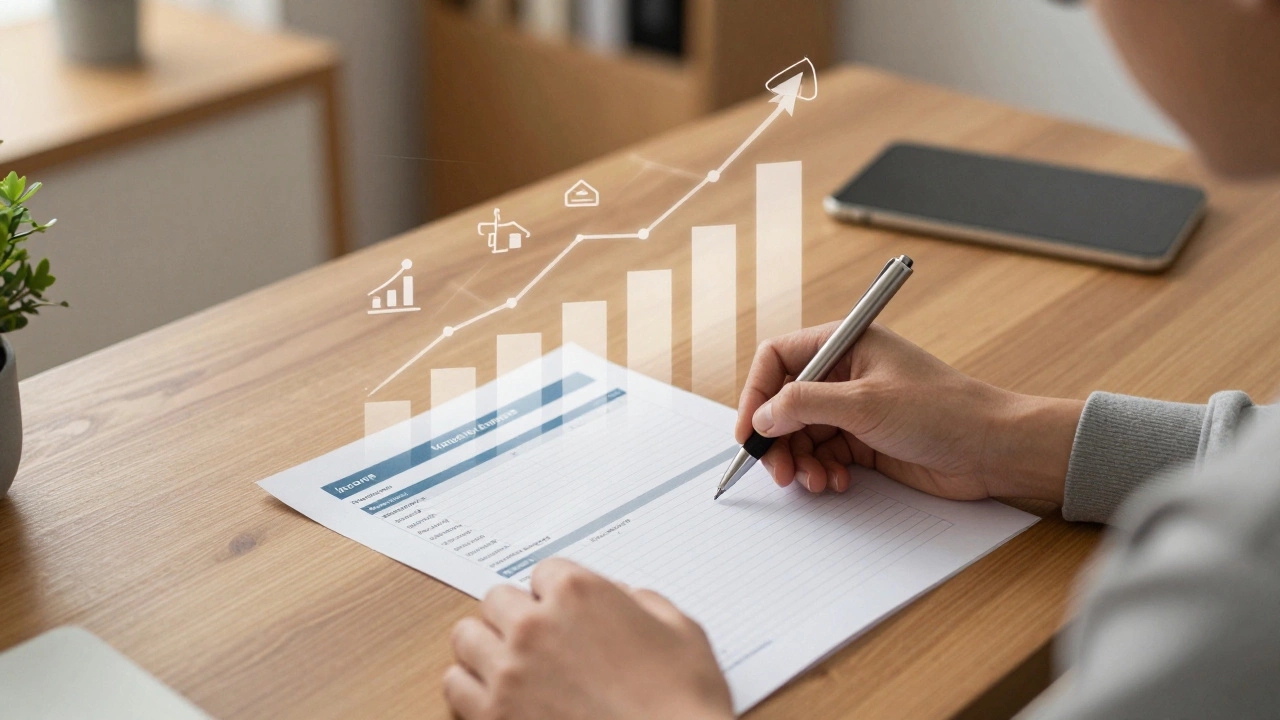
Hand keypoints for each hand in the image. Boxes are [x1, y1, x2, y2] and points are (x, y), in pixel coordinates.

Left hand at [444, 559, 732, 719]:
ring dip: (489, 647)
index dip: (558, 594)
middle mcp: (534, 626)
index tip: (566, 612)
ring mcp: (509, 673)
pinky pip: (454, 686)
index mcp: (578, 594)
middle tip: (539, 639)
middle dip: (518, 616)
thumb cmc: (682, 704)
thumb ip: (641, 602)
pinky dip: (472, 688)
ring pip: (467, 637)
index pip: (544, 571)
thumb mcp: (681, 631)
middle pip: (497, 599)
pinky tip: (497, 696)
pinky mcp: (493, 717)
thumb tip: (621, 598)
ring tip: (513, 664)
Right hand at [736, 323, 1081, 502]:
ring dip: (800, 461)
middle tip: (779, 471)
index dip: (757, 393)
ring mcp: (855, 408)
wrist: (994, 449)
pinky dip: (822, 471)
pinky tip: (837, 482)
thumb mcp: (865, 403)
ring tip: (817, 481)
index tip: (750, 431)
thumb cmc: (943, 410)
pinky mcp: (865, 440)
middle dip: (778, 438)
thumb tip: (762, 417)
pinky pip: (824, 455)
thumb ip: (804, 405)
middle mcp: (845, 373)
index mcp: (845, 343)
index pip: (778, 359)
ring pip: (801, 434)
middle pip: (784, 402)